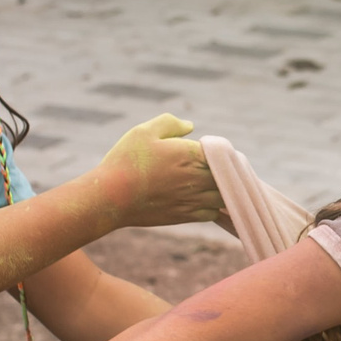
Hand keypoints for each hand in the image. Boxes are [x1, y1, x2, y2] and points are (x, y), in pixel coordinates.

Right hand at [86, 114, 221, 228]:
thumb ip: (170, 124)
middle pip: (230, 176)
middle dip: (229, 171)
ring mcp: (193, 199)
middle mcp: (197, 178)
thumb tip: (190, 126)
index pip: (223, 152)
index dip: (222, 151)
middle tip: (224, 168)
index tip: (216, 151)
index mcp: (191, 154)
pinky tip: (208, 201)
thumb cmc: (126, 161)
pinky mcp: (184, 216)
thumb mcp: (144, 131)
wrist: (111, 197)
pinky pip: (212, 213)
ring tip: (220, 184)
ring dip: (225, 190)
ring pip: (224, 196)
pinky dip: (214, 207)